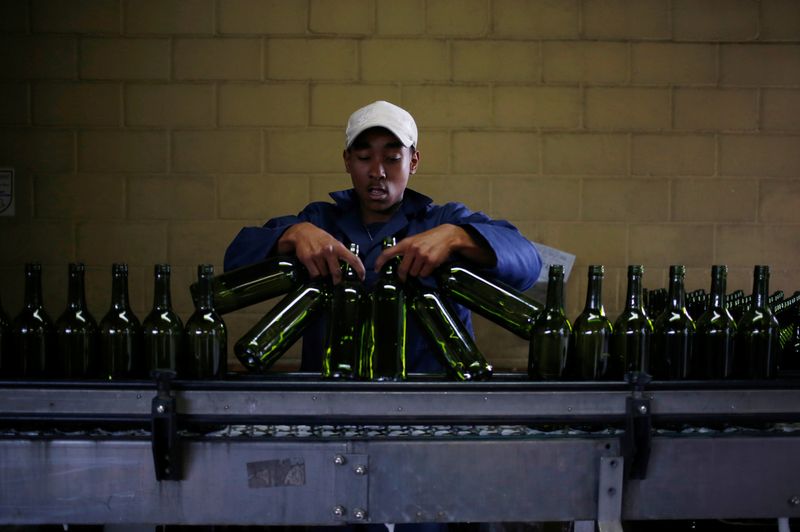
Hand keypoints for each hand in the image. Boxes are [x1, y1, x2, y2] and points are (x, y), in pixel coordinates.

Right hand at [277, 222, 364, 283]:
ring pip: (324, 274)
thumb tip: (350, 266)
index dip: (360, 270)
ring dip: (324, 275)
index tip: (362, 278)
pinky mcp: (307, 259)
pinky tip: (314, 270)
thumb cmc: (320, 238)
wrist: (302, 232)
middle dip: (337, 280)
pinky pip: (314, 274)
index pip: (353, 259)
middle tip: (336, 282)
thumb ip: (341, 252)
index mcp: (338, 247)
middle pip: (337, 273)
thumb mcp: (333, 241)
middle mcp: (329, 251)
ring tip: (321, 268)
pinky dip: (315, 275)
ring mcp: (318, 255)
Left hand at [374, 224, 492, 281]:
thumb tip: (397, 265)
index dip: (380, 262)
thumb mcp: (414, 240)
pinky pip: (424, 274)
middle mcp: (412, 249)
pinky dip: (426, 272)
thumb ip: (405, 250)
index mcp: (405, 243)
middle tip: (405, 276)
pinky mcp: (431, 261)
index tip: (376, 269)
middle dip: (403, 275)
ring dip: (417, 272)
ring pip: (413, 273)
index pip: (388, 253)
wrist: (447, 235)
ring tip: (423, 264)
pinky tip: (430, 265)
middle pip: (402, 270)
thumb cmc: (428, 239)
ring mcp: (421, 255)